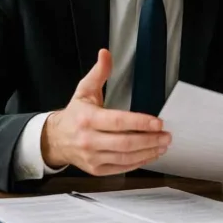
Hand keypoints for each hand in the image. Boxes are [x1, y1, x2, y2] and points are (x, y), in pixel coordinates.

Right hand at [41, 49, 170, 175]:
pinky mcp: (96, 169)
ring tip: (163, 145)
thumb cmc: (75, 114)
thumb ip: (99, 73)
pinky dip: (138, 162)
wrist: (55, 139)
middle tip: (166, 135)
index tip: (158, 123)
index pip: (118, 122)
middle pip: (125, 143)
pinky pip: (121, 168)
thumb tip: (105, 53)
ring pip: (125, 158)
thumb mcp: (84, 90)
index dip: (140, 123)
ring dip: (148, 152)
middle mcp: (89, 140)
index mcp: (87, 119)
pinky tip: (150, 155)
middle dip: (149, 140)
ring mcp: (92, 157)